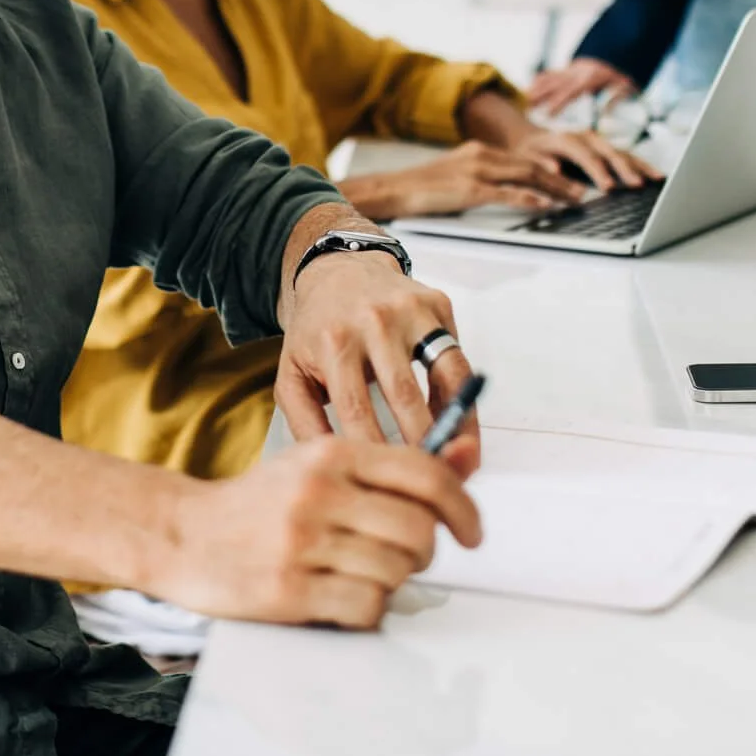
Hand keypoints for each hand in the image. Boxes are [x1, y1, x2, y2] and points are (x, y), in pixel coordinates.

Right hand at [141, 437, 481, 627]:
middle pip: (418, 529)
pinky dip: (367, 611)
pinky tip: (343, 599)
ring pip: (396, 572)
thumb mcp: (317, 466)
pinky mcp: (289, 590)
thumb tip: (465, 460)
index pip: (423, 474)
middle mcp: (318, 492)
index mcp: (330, 454)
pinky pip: (367, 608)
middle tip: (403, 557)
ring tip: (359, 574)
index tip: (472, 531)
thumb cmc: (257, 504)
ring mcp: (302, 542)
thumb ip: (386, 470)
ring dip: (390, 582)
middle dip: (422, 552)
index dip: (463, 506)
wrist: (182, 534)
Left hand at [275, 256, 480, 468]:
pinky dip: (463, 396)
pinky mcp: (436, 306)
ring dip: (455, 425)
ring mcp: (409, 311)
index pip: (357, 412)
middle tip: (430, 482)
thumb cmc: (316, 331)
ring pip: (442, 377)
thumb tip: (333, 465)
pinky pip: (457, 360)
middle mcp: (372, 322)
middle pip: (404, 397)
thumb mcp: (292, 373)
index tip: (388, 484)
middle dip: (422, 446)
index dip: (377, 453)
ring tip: (459, 460)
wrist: (337, 272)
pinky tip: (459, 424)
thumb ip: (304, 422)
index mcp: (333, 342)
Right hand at [343, 141, 577, 217]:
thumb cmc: (421, 187)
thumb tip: (505, 188)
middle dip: (560, 179)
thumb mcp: (455, 173)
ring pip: (525, 176)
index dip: (551, 170)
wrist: (393, 189)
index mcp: (479, 151)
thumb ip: (480, 175)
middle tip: (581, 191)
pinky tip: (543, 204)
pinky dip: (528, 198)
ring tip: (572, 199)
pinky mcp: (468, 190)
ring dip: (553, 189)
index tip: (569, 180)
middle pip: (531, 165)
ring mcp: (475, 171)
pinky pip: (505, 193)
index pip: (523, 159)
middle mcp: (481, 156)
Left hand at [511, 127, 660, 192]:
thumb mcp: (527, 158)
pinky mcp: (606, 150)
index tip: (608, 187)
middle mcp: (585, 138)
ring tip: (657, 179)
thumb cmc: (528, 153)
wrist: (529, 139)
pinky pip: (626, 157)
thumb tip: (554, 169)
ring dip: (640, 166)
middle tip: (637, 185)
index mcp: (565, 139)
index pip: (585, 156)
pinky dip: (641, 166)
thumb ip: (540, 162)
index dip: (597, 171)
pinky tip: (656, 176)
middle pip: (609, 153)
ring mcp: (598, 143)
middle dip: (624, 170)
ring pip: (622, 153)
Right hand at [525, 56, 635, 116]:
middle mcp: (578, 73)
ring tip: (526, 101)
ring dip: (536, 88)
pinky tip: (530, 90)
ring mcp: (570, 70)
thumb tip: (615, 116)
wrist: (614, 56)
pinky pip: (550, 74)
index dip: (559, 102)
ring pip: (549, 78)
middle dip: (541, 95)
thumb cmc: (620, 78)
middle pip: (555, 84)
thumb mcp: (625, 88)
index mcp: (591, 79)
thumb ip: (619, 100)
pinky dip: (539, 82)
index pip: (571, 91)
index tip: (548, 114)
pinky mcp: (566, 69)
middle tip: (528, 108)